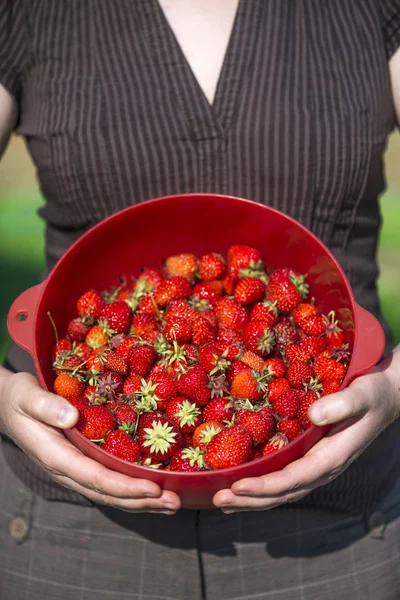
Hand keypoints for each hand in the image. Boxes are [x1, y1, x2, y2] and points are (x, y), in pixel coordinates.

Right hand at [0, 369, 179, 513]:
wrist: (9, 405)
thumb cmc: (18, 398)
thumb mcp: (26, 396)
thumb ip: (46, 406)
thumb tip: (72, 416)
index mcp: (56, 457)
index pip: (95, 478)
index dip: (124, 487)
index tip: (152, 489)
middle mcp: (68, 470)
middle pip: (108, 494)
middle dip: (142, 501)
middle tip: (174, 503)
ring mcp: (75, 470)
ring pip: (110, 493)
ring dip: (142, 502)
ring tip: (172, 504)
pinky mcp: (83, 463)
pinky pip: (109, 480)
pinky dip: (132, 489)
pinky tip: (155, 490)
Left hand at [213, 349, 399, 512]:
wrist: (384, 397)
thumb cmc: (373, 394)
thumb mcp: (362, 395)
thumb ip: (341, 404)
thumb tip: (313, 414)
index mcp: (332, 457)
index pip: (294, 478)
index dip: (265, 485)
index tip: (238, 485)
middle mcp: (322, 467)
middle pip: (283, 492)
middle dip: (250, 499)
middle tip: (219, 500)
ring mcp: (315, 465)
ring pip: (281, 491)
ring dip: (252, 499)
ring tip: (222, 501)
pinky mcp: (309, 458)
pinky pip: (283, 478)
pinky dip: (260, 487)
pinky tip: (240, 487)